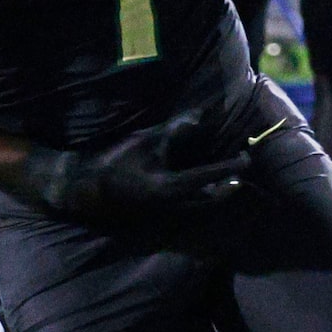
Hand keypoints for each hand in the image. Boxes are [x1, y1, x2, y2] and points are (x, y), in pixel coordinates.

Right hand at [12, 107, 247, 219]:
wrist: (84, 188)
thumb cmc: (113, 160)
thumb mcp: (146, 141)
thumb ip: (177, 129)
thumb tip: (203, 115)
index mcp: (168, 188)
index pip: (208, 176)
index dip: (230, 167)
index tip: (247, 158)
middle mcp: (171, 207)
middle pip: (211, 200)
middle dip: (229, 187)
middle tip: (242, 171)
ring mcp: (164, 215)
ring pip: (201, 208)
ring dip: (216, 194)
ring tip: (230, 179)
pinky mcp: (158, 216)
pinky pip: (188, 209)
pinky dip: (201, 198)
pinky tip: (204, 187)